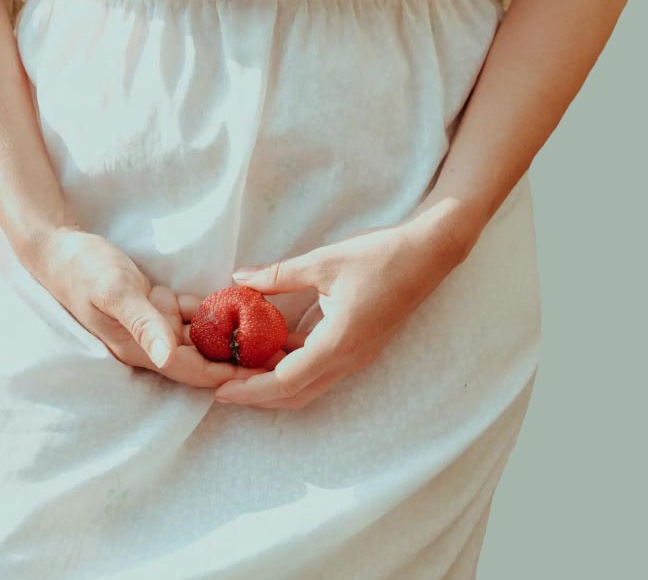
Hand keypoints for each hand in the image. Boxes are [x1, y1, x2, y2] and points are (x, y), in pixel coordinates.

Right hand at [29, 227, 264, 387]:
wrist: (59, 248)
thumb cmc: (82, 270)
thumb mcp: (114, 292)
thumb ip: (142, 323)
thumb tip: (167, 357)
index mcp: (141, 347)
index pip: (193, 369)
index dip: (228, 374)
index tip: (264, 375)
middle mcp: (152, 341)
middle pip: (203, 358)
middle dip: (239, 358)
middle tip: (280, 353)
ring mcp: (155, 323)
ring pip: (203, 335)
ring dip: (234, 334)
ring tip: (272, 331)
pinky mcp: (157, 304)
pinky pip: (195, 311)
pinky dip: (218, 308)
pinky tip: (245, 303)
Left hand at [213, 216, 468, 408]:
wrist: (428, 254)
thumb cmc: (379, 256)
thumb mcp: (322, 262)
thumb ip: (277, 276)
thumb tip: (238, 279)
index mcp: (339, 343)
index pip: (286, 381)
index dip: (250, 390)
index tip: (220, 391)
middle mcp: (348, 359)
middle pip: (295, 394)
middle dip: (256, 395)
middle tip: (221, 386)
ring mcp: (356, 357)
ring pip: (307, 386)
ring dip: (273, 383)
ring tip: (238, 371)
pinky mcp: (358, 348)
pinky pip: (319, 370)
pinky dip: (291, 368)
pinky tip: (267, 350)